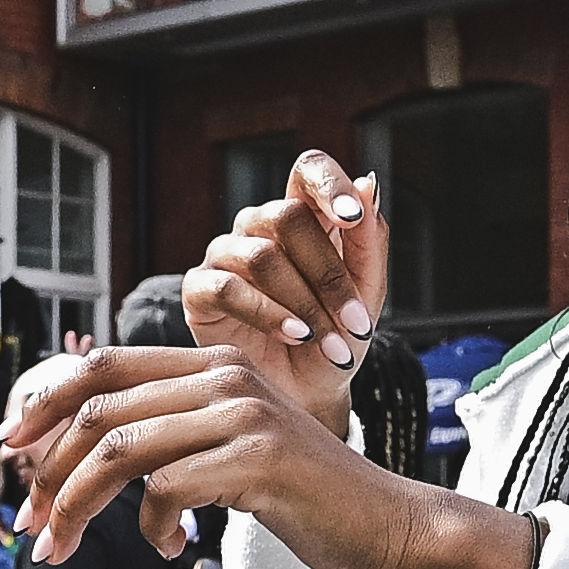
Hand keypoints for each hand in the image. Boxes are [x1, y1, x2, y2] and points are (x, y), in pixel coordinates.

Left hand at [3, 345, 515, 568]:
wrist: (391, 529)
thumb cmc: (308, 501)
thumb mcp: (234, 450)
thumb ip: (177, 435)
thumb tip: (93, 451)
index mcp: (214, 367)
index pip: (102, 366)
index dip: (45, 404)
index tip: (10, 450)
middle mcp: (226, 378)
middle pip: (98, 411)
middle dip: (48, 472)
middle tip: (32, 525)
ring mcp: (244, 415)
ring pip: (119, 451)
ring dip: (76, 507)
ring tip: (65, 548)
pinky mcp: (259, 461)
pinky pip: (166, 490)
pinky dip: (149, 529)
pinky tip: (169, 549)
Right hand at [190, 147, 393, 407]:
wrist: (305, 398)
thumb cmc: (335, 341)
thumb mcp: (367, 296)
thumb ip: (369, 242)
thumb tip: (368, 182)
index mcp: (304, 216)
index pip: (308, 170)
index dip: (328, 183)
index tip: (354, 215)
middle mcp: (259, 227)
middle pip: (288, 216)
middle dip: (329, 274)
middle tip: (357, 323)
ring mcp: (226, 256)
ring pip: (262, 255)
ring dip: (306, 303)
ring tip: (332, 343)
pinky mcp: (199, 291)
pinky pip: (227, 287)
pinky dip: (267, 313)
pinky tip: (295, 335)